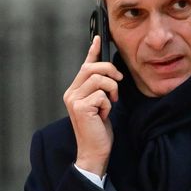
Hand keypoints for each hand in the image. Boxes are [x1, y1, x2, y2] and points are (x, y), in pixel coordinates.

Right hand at [63, 35, 122, 176]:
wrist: (94, 152)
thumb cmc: (98, 131)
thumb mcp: (101, 105)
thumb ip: (101, 89)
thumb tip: (110, 73)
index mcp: (74, 91)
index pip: (84, 66)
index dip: (93, 52)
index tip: (99, 38)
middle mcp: (71, 93)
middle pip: (92, 68)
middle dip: (110, 71)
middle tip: (119, 82)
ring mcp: (73, 100)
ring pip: (98, 79)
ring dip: (111, 89)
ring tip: (112, 103)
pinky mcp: (80, 107)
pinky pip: (101, 95)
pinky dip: (108, 105)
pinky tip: (104, 115)